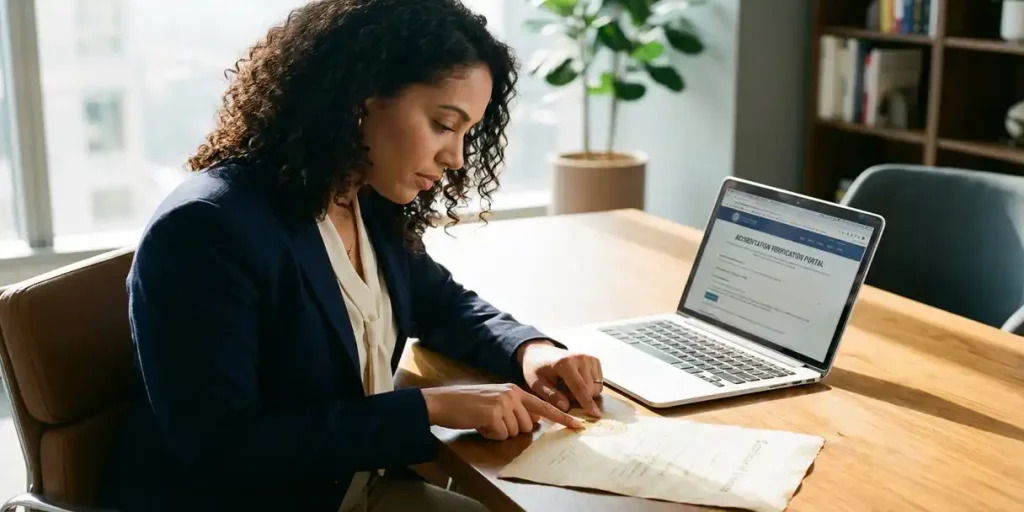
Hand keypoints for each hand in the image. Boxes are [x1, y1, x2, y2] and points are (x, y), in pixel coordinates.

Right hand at [420, 384, 582, 440]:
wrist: (444, 401)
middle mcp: (512, 394)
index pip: (543, 406)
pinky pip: (502, 435)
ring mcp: (504, 403)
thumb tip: (535, 421)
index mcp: (515, 390)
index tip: (578, 426)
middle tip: (492, 420)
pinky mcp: (494, 414)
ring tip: (484, 420)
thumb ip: (516, 408)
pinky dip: (491, 434)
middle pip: (528, 425)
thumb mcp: (496, 400)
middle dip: (512, 429)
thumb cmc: (468, 404)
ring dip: (500, 432)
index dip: (562, 418)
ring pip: (516, 431)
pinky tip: (479, 423)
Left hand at [518, 340, 603, 417]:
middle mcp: (580, 358)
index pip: (579, 387)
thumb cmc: (537, 369)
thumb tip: (566, 408)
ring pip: (597, 387)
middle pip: (590, 389)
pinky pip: (599, 382)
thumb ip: (551, 396)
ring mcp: (589, 358)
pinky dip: (590, 387)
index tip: (595, 415)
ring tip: (570, 387)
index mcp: (565, 363)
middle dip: (580, 398)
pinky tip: (578, 382)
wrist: (540, 352)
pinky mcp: (594, 360)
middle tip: (563, 393)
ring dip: (586, 393)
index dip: (587, 403)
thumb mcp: (537, 384)